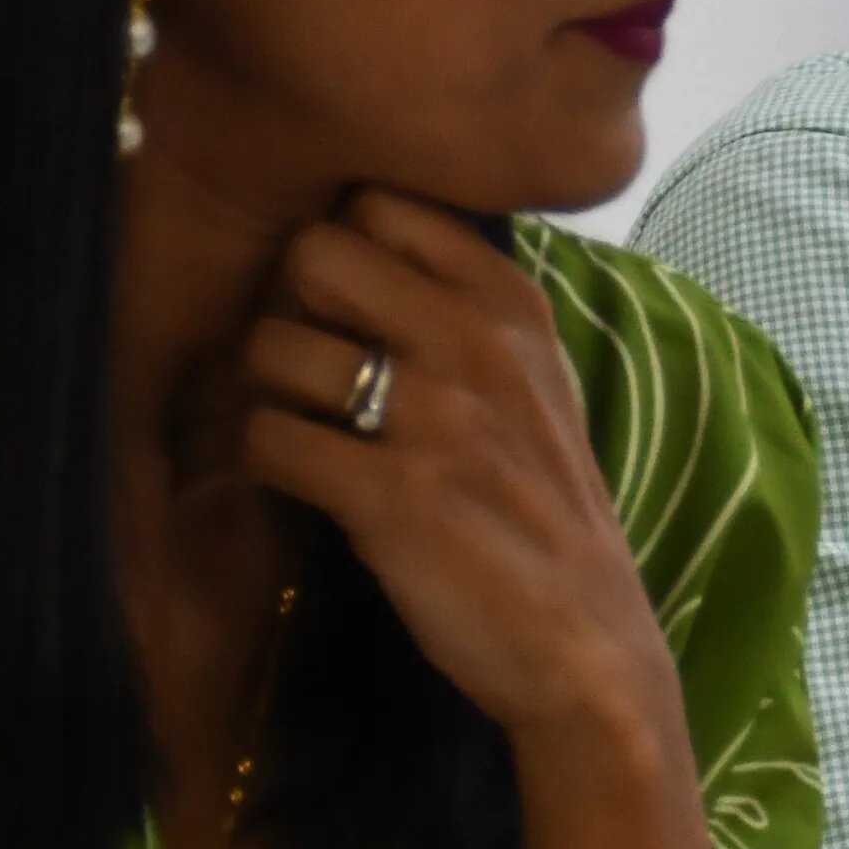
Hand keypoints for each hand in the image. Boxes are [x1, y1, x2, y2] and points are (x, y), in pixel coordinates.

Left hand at [238, 190, 672, 751]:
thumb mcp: (535, 382)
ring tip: (298, 429)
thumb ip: (465, 313)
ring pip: (273, 346)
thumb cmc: (543, 509)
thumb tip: (354, 250)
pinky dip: (264, 463)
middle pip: (315, 253)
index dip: (342, 248)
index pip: (385, 204)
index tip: (345, 306)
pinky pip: (267, 440)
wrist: (583, 644)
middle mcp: (476, 341)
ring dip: (265, 392)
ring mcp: (435, 416)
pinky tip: (299, 485)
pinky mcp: (391, 495)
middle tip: (307, 368)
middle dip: (290, 308)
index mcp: (513, 304)